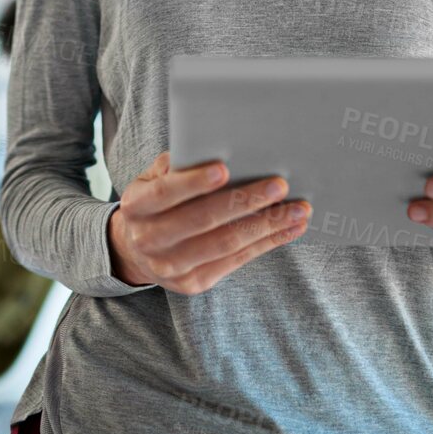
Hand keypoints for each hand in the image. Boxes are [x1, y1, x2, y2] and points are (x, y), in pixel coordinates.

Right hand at [107, 152, 309, 293]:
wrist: (134, 250)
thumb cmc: (155, 202)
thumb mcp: (152, 178)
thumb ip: (177, 166)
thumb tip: (219, 150)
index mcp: (137, 206)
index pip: (165, 193)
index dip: (194, 183)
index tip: (225, 169)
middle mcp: (150, 239)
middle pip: (203, 220)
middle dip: (245, 201)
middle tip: (279, 185)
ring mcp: (172, 266)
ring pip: (226, 243)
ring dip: (266, 225)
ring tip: (297, 209)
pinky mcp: (195, 283)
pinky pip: (237, 260)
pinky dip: (267, 243)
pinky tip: (289, 228)